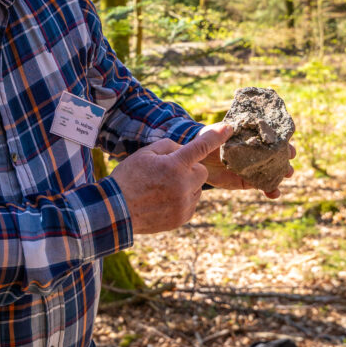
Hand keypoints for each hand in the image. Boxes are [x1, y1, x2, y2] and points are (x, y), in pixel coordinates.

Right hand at [109, 126, 231, 233]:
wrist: (116, 210)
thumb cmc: (129, 178)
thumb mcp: (145, 153)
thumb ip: (168, 146)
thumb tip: (184, 150)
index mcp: (174, 165)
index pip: (201, 146)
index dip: (216, 136)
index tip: (229, 128)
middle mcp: (183, 185)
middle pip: (201, 171)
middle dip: (190, 169)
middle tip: (169, 172)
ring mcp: (184, 204)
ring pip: (197, 188)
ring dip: (186, 185)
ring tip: (161, 189)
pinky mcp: (182, 218)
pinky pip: (191, 204)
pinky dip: (182, 200)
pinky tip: (163, 200)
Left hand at [198, 123, 295, 198]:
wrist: (197, 159)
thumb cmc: (208, 140)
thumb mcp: (215, 133)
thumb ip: (223, 131)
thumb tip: (230, 127)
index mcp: (251, 137)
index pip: (270, 137)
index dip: (281, 140)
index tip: (287, 143)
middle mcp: (256, 152)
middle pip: (276, 155)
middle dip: (285, 157)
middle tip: (288, 159)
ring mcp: (253, 167)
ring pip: (273, 171)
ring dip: (282, 174)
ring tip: (286, 175)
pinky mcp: (248, 181)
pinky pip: (262, 186)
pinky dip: (271, 190)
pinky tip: (274, 193)